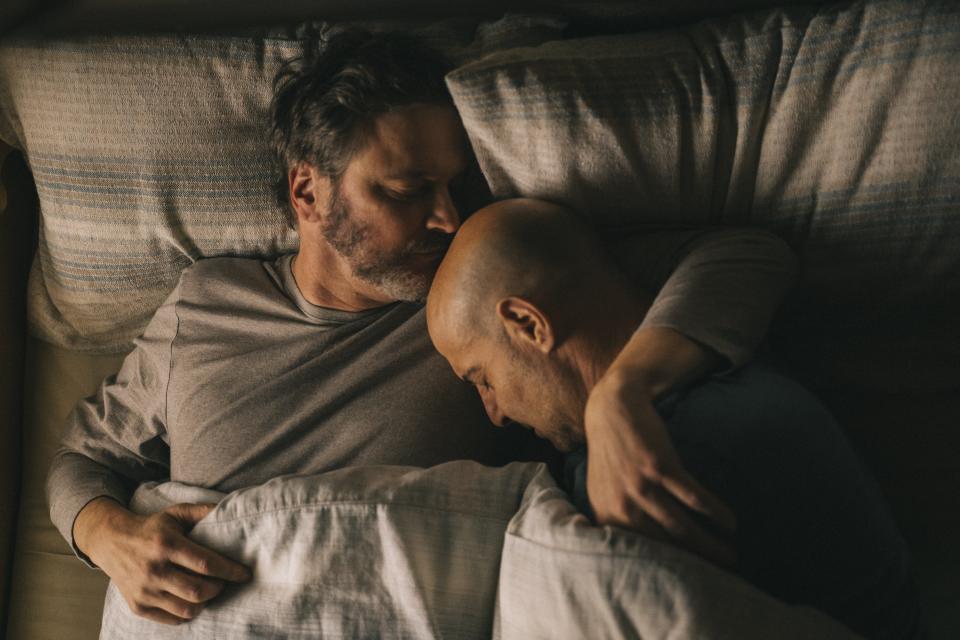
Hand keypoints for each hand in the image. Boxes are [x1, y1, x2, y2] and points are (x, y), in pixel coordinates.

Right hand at [74, 497, 251, 624]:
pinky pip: (172, 618)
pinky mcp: (138, 606)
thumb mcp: (175, 513)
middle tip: (223, 581)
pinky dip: (188, 612)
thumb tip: (229, 510)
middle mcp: (154, 570)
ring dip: (205, 602)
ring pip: (187, 608)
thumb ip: (202, 511)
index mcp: (166, 545)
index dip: (230, 571)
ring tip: (208, 590)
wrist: (111, 542)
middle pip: (198, 590)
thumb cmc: (151, 528)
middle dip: (219, 588)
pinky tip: (191, 600)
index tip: (245, 573)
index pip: (206, 564)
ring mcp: (144, 591)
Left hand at [584, 370, 736, 565]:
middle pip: (665, 545)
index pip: (639, 554)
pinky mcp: (659, 466)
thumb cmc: (612, 454)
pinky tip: (731, 523)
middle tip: (721, 577)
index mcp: (607, 515)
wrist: (612, 409)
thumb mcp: (602, 491)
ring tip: (732, 557)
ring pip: (682, 526)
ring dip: (711, 545)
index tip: (688, 587)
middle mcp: (622, 505)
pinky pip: (693, 496)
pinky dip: (715, 512)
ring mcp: (640, 485)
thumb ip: (615, 521)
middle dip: (695, 565)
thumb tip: (631, 554)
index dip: (665, 573)